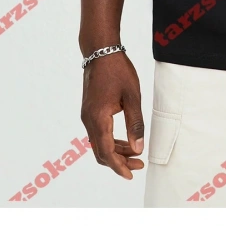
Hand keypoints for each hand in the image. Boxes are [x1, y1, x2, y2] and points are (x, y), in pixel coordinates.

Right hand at [81, 52, 144, 178]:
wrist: (100, 51)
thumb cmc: (118, 70)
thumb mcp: (132, 96)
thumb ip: (135, 124)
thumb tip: (138, 148)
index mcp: (98, 118)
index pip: (107, 152)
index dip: (119, 166)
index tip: (131, 174)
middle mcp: (88, 120)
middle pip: (101, 152)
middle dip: (119, 162)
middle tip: (138, 164)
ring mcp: (87, 116)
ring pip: (99, 143)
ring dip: (115, 151)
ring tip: (135, 153)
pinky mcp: (89, 111)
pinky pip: (98, 133)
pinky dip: (111, 141)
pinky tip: (124, 140)